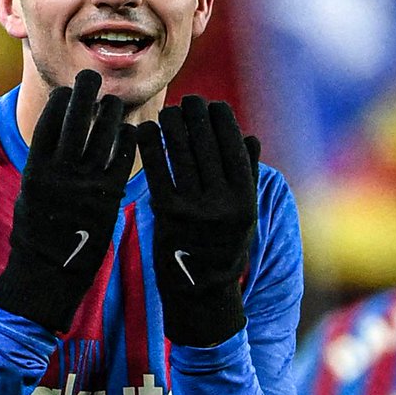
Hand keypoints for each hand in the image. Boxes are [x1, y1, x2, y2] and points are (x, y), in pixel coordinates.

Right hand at [0, 70, 136, 332]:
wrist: (48, 275)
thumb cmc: (37, 237)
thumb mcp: (28, 198)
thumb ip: (42, 169)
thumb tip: (53, 140)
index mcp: (35, 172)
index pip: (48, 123)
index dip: (59, 102)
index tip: (67, 90)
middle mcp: (59, 175)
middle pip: (75, 120)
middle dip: (83, 93)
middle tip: (90, 76)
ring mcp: (85, 186)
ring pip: (102, 135)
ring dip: (110, 112)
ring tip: (113, 101)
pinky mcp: (108, 199)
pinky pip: (123, 159)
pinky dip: (128, 140)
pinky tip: (132, 130)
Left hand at [137, 96, 259, 345]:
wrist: (199, 293)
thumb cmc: (222, 249)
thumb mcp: (244, 218)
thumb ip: (247, 178)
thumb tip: (249, 137)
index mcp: (245, 200)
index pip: (234, 147)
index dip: (222, 121)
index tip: (212, 106)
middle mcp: (223, 204)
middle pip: (208, 146)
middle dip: (196, 117)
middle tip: (187, 101)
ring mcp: (194, 210)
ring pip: (183, 154)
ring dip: (174, 126)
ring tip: (169, 112)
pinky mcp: (167, 215)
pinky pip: (158, 171)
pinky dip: (151, 147)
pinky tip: (146, 130)